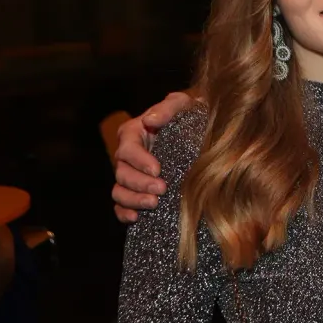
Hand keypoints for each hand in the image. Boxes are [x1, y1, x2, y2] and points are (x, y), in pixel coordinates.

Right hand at [111, 91, 194, 222]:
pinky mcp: (137, 191)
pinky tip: (136, 218)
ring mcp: (132, 175)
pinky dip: (125, 213)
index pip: (128, 149)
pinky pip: (122, 206)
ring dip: (133, 200)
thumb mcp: (182, 104)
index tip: (157, 170)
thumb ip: (168, 107)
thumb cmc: (190, 114)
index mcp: (134, 133)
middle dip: (140, 183)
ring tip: (154, 204)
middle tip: (162, 189)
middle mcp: (129, 156)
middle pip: (122, 173)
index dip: (139, 161)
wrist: (202, 130)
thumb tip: (150, 120)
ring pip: (120, 191)